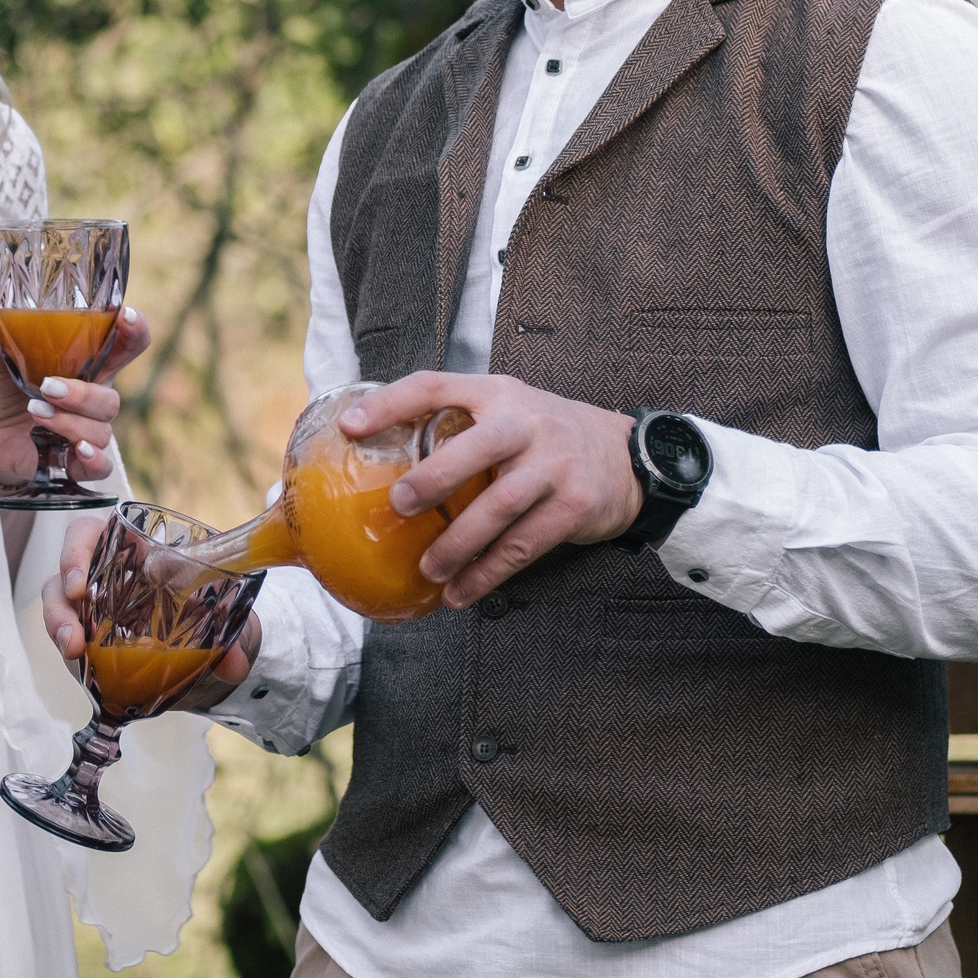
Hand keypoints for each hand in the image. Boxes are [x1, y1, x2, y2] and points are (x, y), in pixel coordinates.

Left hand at [0, 308, 153, 487]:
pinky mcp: (76, 463)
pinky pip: (102, 466)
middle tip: (47, 387)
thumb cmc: (7, 392)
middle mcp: (94, 399)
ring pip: (102, 430)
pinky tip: (75, 452)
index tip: (126, 316)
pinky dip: (93, 459)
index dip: (135, 331)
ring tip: (35, 414)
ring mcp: (87, 432)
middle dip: (82, 394)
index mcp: (86, 366)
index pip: (126, 346)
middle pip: (111, 398)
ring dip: (69, 423)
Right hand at [39, 515, 259, 708]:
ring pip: (59, 603)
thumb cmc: (208, 611)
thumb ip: (232, 637)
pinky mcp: (88, 637)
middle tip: (73, 625)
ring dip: (59, 625)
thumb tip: (234, 664)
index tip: (80, 581)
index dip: (78, 549)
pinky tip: (79, 664)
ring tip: (73, 650)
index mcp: (135, 551)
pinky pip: (66, 636)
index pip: (94, 534)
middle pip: (66, 569)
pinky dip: (68, 649)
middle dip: (62, 596)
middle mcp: (106, 573)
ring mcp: (92, 606)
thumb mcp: (224, 617)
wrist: (205, 649)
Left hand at [354, 371, 641, 608]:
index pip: (435, 385)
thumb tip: (385, 465)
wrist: (628, 457)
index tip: (350, 425)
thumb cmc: (546, 437)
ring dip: (459, 543)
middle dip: (434, 478)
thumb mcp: (507, 411)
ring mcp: (554, 464)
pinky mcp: (574, 505)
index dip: (390, 402)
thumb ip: (460, 427)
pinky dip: (489, 573)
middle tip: (398, 505)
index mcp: (496, 393)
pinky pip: (524, 545)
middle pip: (477, 447)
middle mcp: (525, 422)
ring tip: (428, 569)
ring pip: (500, 506)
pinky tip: (462, 591)